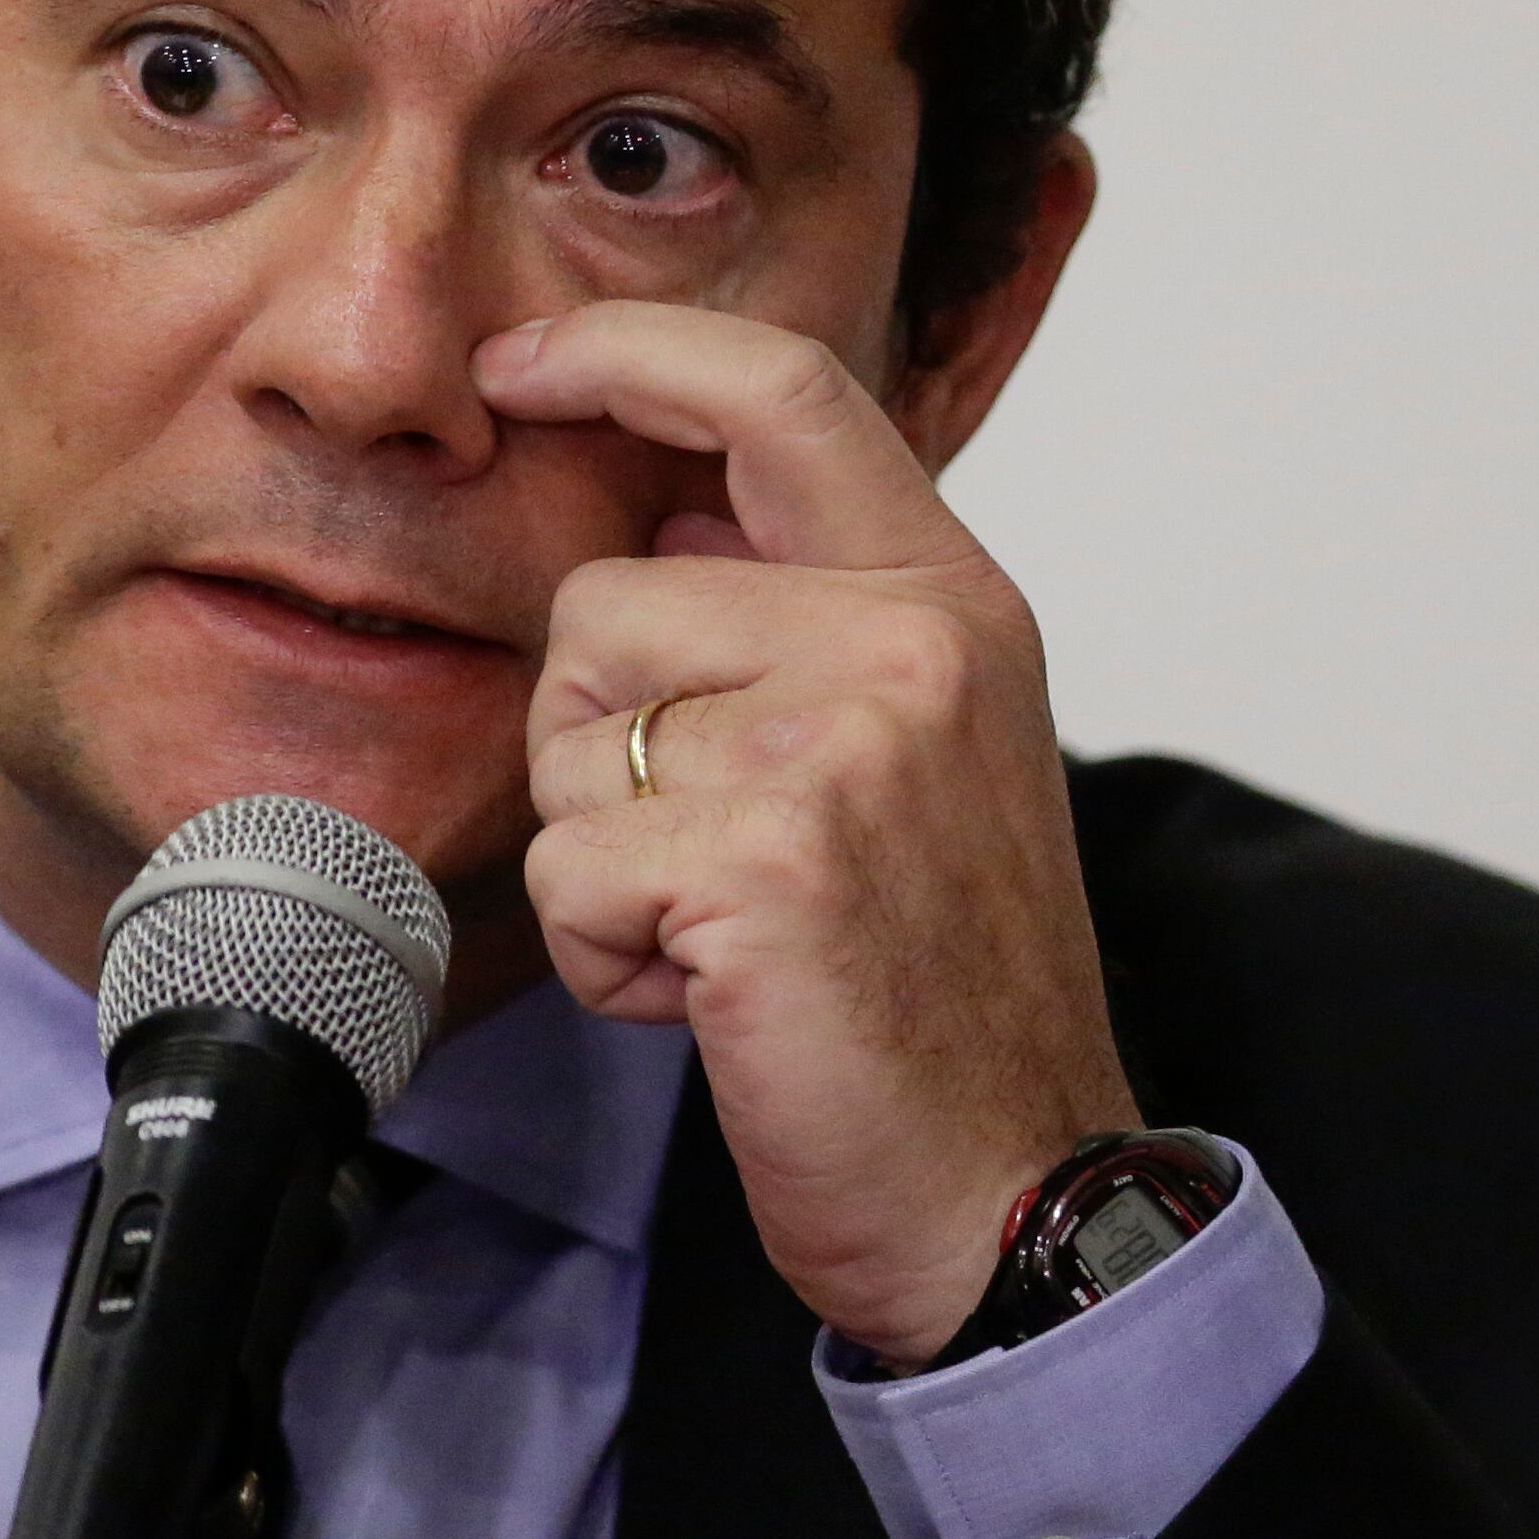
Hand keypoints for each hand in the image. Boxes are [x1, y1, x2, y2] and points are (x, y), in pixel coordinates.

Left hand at [475, 301, 1139, 1369]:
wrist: (1016, 1187)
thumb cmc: (938, 984)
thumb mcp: (914, 749)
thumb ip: (803, 621)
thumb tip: (644, 520)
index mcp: (948, 598)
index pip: (779, 391)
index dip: (628, 350)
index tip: (523, 361)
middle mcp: (910, 644)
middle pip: (606, 601)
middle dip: (597, 738)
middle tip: (710, 854)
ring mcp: (843, 748)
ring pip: (572, 736)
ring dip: (606, 856)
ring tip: (727, 930)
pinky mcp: (765, 863)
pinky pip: (569, 868)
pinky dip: (603, 954)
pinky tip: (711, 995)